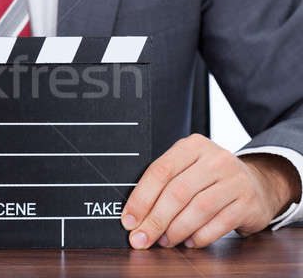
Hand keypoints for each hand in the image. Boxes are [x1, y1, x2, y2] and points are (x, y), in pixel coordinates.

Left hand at [121, 134, 300, 248]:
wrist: (257, 183)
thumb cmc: (210, 178)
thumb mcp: (187, 169)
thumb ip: (163, 185)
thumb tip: (134, 217)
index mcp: (193, 146)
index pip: (160, 171)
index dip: (141, 198)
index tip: (129, 220)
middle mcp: (215, 159)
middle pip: (177, 192)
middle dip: (155, 220)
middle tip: (142, 238)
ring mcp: (235, 180)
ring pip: (198, 208)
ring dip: (177, 230)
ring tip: (165, 241)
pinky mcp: (248, 202)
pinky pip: (219, 224)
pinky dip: (200, 237)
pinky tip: (190, 241)